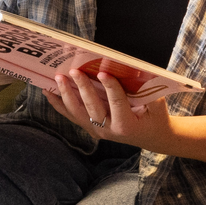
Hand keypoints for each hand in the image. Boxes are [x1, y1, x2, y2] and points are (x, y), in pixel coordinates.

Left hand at [40, 60, 176, 150]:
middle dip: (83, 88)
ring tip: (58, 78)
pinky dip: (59, 103)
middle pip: (92, 108)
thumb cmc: (156, 117)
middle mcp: (108, 131)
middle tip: (74, 71)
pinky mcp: (90, 128)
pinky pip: (72, 116)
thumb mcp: (157, 104)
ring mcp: (97, 131)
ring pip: (77, 113)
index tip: (102, 72)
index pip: (117, 104)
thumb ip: (147, 90)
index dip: (110, 88)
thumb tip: (133, 67)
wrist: (153, 137)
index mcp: (127, 125)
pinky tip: (48, 91)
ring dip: (66, 94)